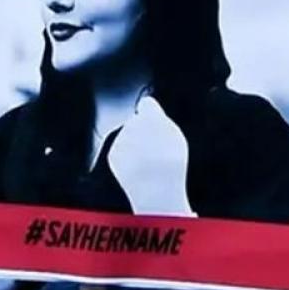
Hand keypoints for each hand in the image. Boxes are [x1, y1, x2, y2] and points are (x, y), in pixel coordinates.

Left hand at [108, 97, 192, 215]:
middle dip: (142, 131)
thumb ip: (161, 121)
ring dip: (135, 146)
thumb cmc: (170, 163)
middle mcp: (133, 124)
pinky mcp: (113, 154)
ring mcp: (121, 139)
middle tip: (155, 149)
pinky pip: (120, 151)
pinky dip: (127, 158)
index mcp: (151, 116)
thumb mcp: (175, 137)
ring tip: (148, 162)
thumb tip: (149, 110)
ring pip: (128, 137)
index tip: (153, 118)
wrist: (154, 186)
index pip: (146, 103)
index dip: (150, 112)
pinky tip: (137, 168)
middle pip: (137, 122)